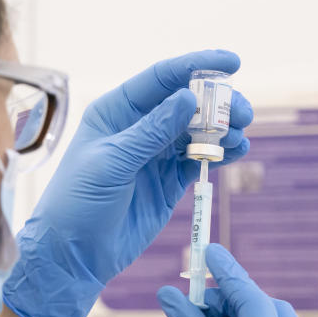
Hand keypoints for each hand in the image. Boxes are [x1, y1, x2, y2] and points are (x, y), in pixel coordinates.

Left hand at [4, 50, 253, 316]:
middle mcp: (139, 127)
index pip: (161, 78)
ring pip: (198, 131)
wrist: (74, 254)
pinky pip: (200, 159)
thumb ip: (152, 131)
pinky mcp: (169, 181)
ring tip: (240, 135)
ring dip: (223, 129)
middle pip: (187, 103)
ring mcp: (156, 155)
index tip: (232, 62)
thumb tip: (189, 98)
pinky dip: (221, 153)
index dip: (197, 66)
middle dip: (218, 103)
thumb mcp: (112, 162)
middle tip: (243, 111)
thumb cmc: (78, 202)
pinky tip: (237, 151)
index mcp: (117, 111)